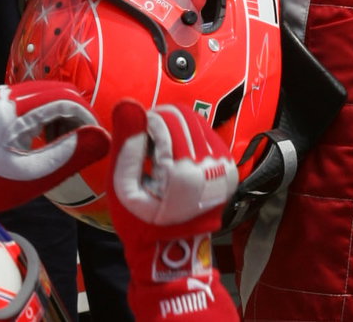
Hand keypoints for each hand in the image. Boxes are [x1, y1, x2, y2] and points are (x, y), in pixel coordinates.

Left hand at [0, 82, 110, 212]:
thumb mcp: (36, 175)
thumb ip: (73, 154)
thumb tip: (106, 137)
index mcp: (14, 112)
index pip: (65, 99)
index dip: (86, 116)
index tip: (95, 137)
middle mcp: (5, 96)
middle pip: (58, 91)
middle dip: (76, 114)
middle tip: (81, 141)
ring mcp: (0, 96)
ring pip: (48, 93)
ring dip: (63, 114)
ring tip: (63, 143)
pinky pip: (34, 97)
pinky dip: (47, 113)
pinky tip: (46, 138)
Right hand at [109, 98, 237, 233]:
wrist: (172, 249)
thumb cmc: (141, 222)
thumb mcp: (122, 189)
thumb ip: (126, 145)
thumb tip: (127, 103)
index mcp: (183, 173)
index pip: (164, 121)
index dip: (142, 123)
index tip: (133, 140)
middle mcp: (210, 165)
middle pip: (182, 116)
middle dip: (158, 121)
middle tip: (144, 142)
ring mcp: (224, 166)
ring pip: (196, 120)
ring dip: (173, 126)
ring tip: (159, 149)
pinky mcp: (230, 168)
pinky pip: (207, 133)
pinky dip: (188, 135)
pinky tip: (176, 155)